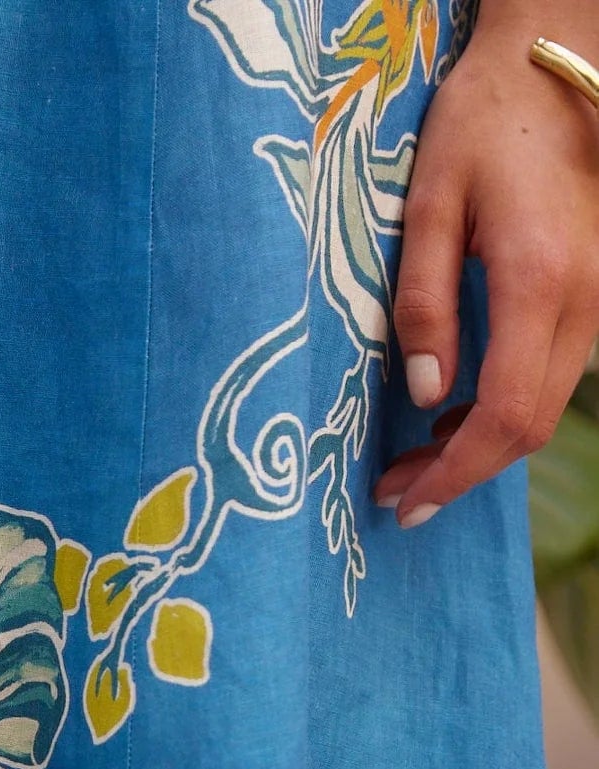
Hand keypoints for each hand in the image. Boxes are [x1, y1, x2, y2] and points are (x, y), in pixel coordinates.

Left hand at [374, 0, 598, 526]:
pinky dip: (504, 409)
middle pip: (530, 426)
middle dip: (462, 472)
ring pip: (545, 406)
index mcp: (541, 282)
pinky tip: (453, 413)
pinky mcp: (592, 292)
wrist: (558, 58)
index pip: (506, 416)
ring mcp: (597, 298)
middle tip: (396, 493)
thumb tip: (425, 394)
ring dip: (481, 446)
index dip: (458, 473)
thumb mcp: (431, 202)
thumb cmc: (486, 119)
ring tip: (414, 461)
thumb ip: (424, 302)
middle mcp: (584, 300)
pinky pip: (552, 376)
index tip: (408, 504)